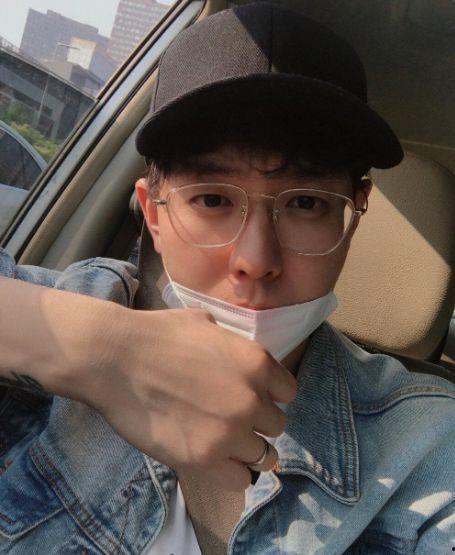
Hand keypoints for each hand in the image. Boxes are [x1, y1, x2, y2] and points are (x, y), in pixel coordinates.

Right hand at [82, 307, 296, 490]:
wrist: (116, 358)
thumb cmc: (157, 335)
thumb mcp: (205, 324)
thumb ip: (231, 344)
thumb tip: (233, 353)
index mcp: (257, 363)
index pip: (288, 392)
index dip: (270, 396)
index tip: (253, 399)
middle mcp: (252, 399)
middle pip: (276, 425)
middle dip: (257, 423)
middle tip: (233, 420)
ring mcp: (230, 432)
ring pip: (263, 455)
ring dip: (247, 450)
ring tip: (225, 445)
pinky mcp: (204, 459)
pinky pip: (239, 480)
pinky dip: (232, 474)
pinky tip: (216, 462)